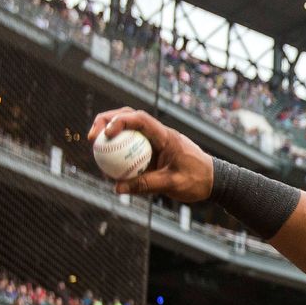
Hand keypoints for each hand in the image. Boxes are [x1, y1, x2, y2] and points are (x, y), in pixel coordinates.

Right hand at [89, 108, 214, 202]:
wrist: (214, 180)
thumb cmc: (197, 180)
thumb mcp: (171, 184)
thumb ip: (145, 185)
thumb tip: (118, 188)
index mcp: (165, 136)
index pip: (140, 119)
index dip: (120, 121)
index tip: (106, 134)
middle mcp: (158, 133)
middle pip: (128, 116)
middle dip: (106, 121)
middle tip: (91, 138)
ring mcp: (155, 140)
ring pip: (128, 129)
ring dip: (110, 133)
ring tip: (94, 147)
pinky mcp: (153, 150)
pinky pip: (132, 146)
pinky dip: (119, 151)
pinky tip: (107, 164)